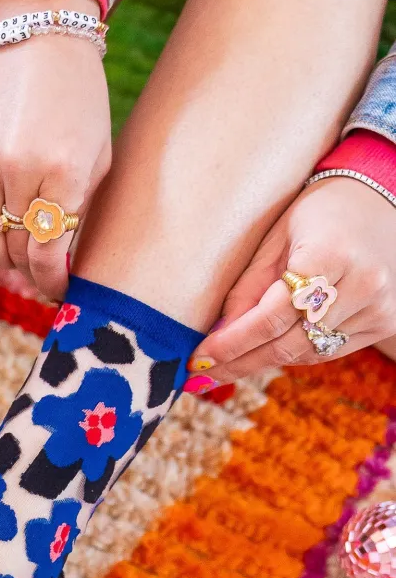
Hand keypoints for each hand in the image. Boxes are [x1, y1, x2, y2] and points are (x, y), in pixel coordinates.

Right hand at [0, 0, 111, 301]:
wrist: (39, 36)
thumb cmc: (81, 100)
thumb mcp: (97, 156)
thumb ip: (80, 212)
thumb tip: (64, 265)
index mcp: (64, 171)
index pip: (48, 253)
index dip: (52, 282)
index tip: (58, 290)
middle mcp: (20, 170)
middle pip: (14, 253)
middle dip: (30, 270)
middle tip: (41, 272)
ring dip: (3, 255)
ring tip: (19, 249)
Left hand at [188, 175, 395, 384]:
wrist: (380, 202)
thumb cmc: (318, 214)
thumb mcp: (274, 239)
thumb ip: (247, 289)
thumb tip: (217, 336)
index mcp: (331, 254)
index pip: (272, 316)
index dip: (232, 343)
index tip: (199, 360)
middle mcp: (364, 285)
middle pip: (289, 342)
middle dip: (241, 362)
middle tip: (203, 375)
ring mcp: (381, 308)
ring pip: (308, 352)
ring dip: (263, 362)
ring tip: (226, 368)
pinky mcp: (387, 322)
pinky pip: (329, 350)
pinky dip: (294, 354)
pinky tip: (264, 354)